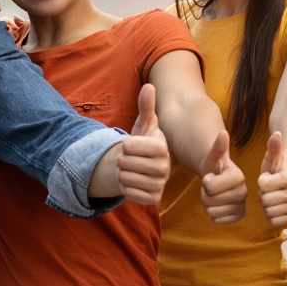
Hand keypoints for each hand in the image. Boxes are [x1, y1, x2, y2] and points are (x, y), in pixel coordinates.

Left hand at [118, 84, 170, 205]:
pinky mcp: (154, 199)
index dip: (125, 145)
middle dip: (122, 160)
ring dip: (123, 174)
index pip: (129, 146)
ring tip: (132, 170)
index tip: (132, 145)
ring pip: (125, 179)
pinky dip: (126, 188)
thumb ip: (146, 106)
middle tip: (130, 159)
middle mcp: (165, 168)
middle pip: (125, 163)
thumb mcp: (144, 123)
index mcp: (162, 147)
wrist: (144, 166)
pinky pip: (129, 193)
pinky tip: (134, 182)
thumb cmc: (143, 142)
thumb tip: (149, 86)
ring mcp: (160, 184)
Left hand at [198, 130, 247, 223]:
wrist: (220, 178)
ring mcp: (242, 206)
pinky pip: (217, 220)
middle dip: (206, 194)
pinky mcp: (238, 216)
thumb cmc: (215, 166)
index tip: (212, 176)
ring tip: (214, 195)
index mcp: (239, 177)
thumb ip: (218, 146)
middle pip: (210, 201)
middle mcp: (244, 192)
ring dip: (208, 204)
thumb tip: (223, 132)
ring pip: (212, 212)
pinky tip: (217, 205)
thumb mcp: (214, 155)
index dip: (206, 182)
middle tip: (211, 187)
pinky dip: (213, 214)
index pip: (211, 187)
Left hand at [256, 132, 286, 226]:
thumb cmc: (275, 170)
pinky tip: (275, 206)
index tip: (268, 178)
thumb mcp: (272, 159)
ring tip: (272, 196)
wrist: (284, 183)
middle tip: (270, 189)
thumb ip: (274, 147)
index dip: (261, 181)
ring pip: (269, 211)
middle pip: (265, 199)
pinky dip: (271, 215)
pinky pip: (274, 221)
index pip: (262, 184)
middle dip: (264, 194)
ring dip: (267, 205)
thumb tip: (277, 134)